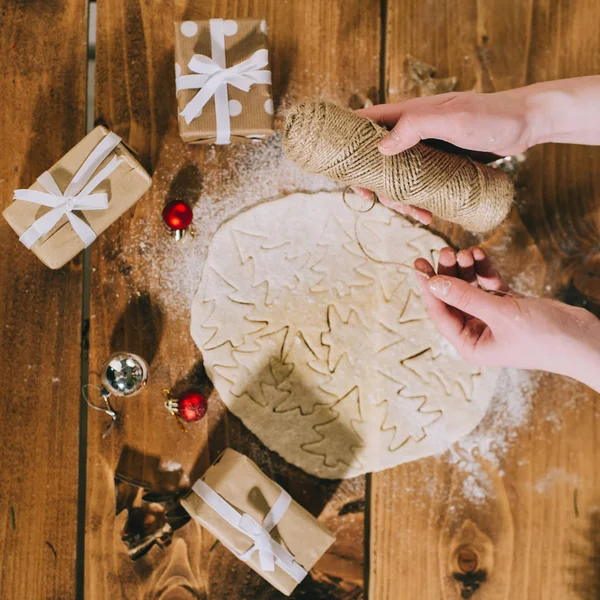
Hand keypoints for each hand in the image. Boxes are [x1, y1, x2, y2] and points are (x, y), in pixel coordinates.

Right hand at [353, 89, 534, 223]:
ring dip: (400, 199)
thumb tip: (381, 148)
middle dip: (376, 184)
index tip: (346, 172)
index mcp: (408, 113)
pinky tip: (429, 215)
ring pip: (398, 177)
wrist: (527, 124)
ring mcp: (425, 149)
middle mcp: (411, 131)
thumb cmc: (492, 116)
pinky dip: (419, 202)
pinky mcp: (439, 164)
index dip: (350, 146)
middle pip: (377, 159)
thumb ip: (417, 126)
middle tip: (383, 203)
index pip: (365, 123)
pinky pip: (419, 186)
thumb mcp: (454, 119)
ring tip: (417, 217)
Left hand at [414, 246, 599, 391]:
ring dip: (466, 269)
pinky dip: (484, 269)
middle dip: (448, 274)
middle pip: (452, 298)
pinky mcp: (507, 305)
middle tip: (445, 251)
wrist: (586, 340)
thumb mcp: (501, 314)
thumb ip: (466, 297)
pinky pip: (488, 283)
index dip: (428, 288)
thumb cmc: (545, 337)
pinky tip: (479, 254)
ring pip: (469, 288)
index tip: (419, 265)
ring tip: (465, 251)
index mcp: (469, 344)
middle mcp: (477, 332)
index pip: (440, 313)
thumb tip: (433, 282)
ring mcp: (492, 318)